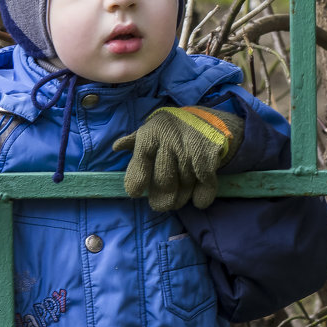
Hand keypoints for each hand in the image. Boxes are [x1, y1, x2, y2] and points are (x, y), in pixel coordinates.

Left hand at [112, 106, 242, 210]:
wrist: (209, 120)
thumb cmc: (174, 128)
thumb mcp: (153, 129)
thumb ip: (135, 141)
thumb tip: (116, 147)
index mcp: (151, 133)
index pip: (140, 161)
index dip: (136, 179)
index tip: (135, 193)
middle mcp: (169, 139)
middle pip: (163, 179)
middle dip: (162, 198)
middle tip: (161, 206)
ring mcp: (190, 147)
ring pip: (184, 182)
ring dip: (182, 197)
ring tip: (178, 202)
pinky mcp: (208, 153)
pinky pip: (204, 180)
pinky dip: (203, 194)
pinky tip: (199, 201)